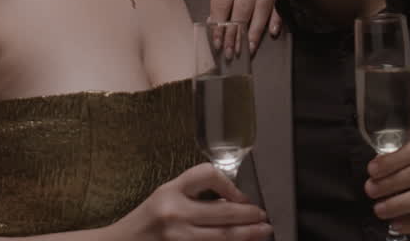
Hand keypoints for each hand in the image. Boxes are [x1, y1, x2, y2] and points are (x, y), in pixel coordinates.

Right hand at [112, 163, 271, 240]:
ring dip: (247, 235)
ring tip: (263, 231)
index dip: (230, 184)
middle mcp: (175, 215)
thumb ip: (194, 193)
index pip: (207, 175)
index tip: (241, 195)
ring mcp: (178, 239)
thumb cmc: (146, 220)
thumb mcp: (165, 194)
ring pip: (222, 237)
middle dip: (249, 216)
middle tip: (264, 216)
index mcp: (170, 192)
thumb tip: (234, 200)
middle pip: (222, 214)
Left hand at [210, 0, 282, 54]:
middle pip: (242, 8)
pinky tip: (273, 32)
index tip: (215, 41)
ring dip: (254, 31)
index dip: (219, 23)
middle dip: (235, 33)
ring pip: (261, 8)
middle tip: (230, 52)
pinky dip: (276, 18)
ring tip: (248, 49)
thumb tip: (216, 18)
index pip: (223, 0)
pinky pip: (277, 1)